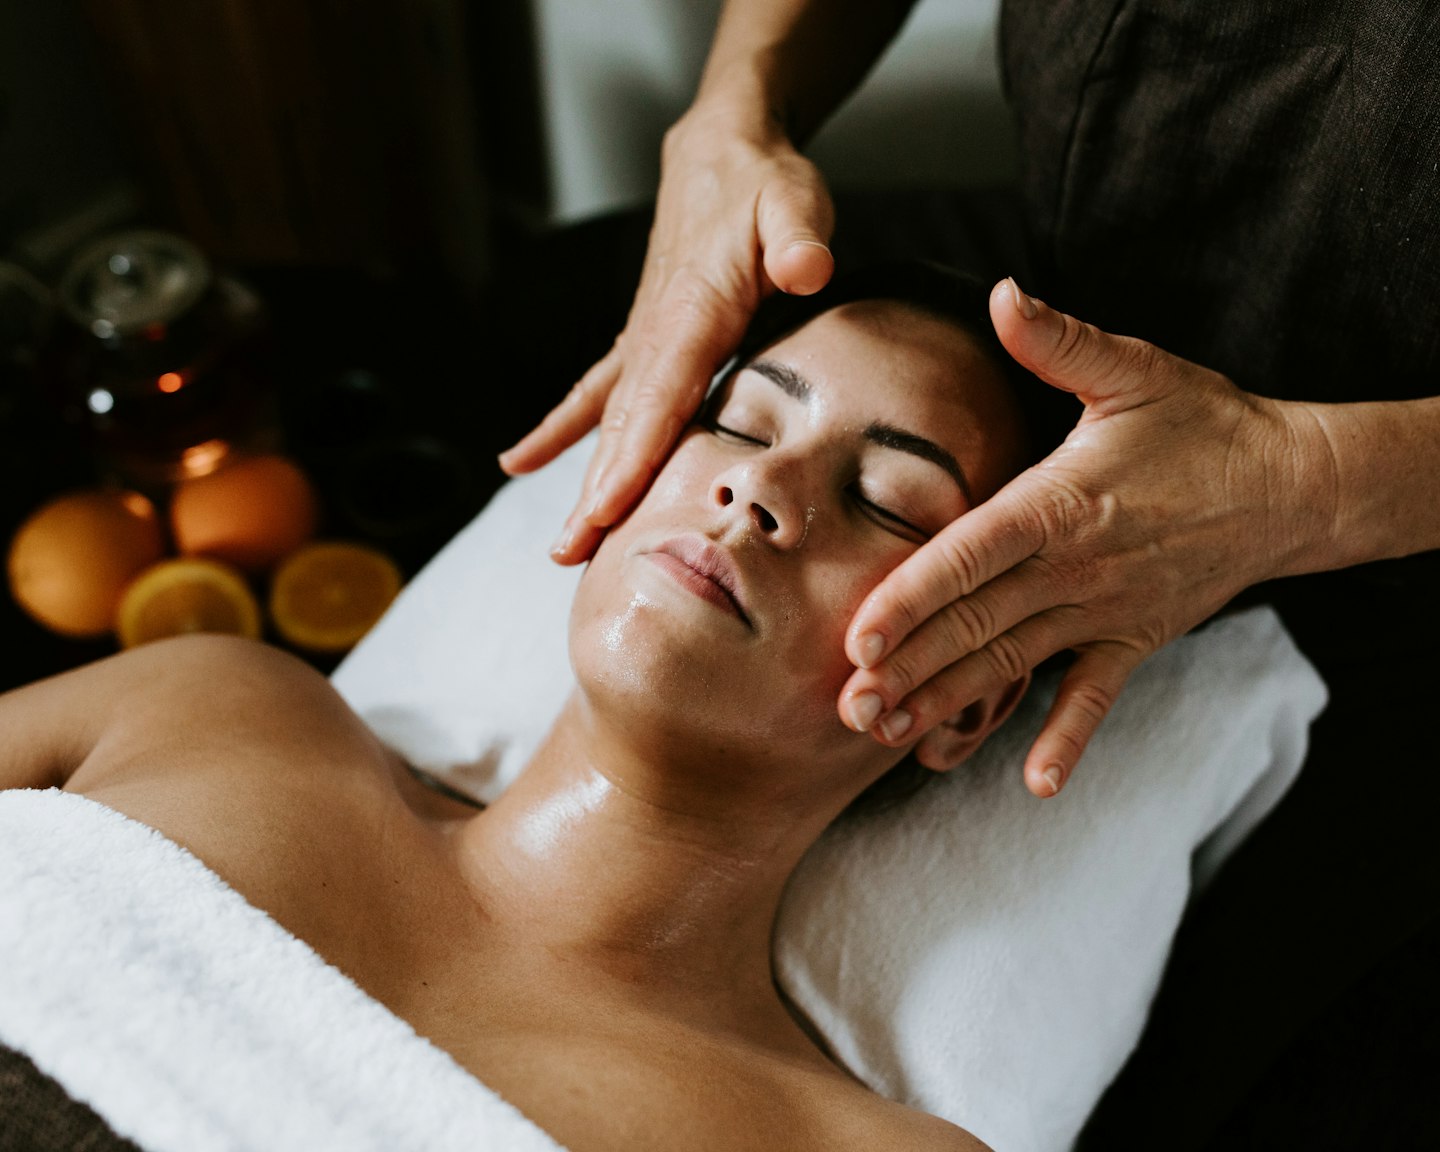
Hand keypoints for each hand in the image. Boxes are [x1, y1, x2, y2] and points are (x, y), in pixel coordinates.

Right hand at [498, 103, 835, 563]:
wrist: (721, 150)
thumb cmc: (763, 182)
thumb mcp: (793, 200)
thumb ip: (799, 238)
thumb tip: (808, 269)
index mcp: (690, 312)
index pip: (658, 397)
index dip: (633, 456)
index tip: (606, 510)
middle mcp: (654, 333)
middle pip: (622, 427)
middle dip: (597, 493)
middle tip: (572, 555)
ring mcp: (643, 340)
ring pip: (607, 423)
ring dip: (583, 482)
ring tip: (561, 547)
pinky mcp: (644, 340)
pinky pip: (594, 394)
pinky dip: (560, 431)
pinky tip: (520, 463)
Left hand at [839, 279, 1331, 796]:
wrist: (1291, 485)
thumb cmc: (1202, 423)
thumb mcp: (1133, 370)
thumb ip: (1059, 341)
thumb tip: (1000, 293)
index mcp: (1061, 502)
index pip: (973, 555)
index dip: (914, 596)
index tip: (860, 637)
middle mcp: (1076, 567)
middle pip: (977, 623)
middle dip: (909, 667)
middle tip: (847, 707)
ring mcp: (1105, 612)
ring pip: (1014, 665)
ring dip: (952, 705)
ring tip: (892, 739)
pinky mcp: (1134, 640)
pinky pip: (1095, 698)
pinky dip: (1067, 739)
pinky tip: (1035, 784)